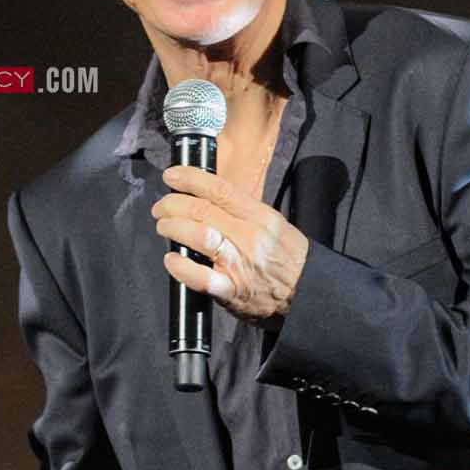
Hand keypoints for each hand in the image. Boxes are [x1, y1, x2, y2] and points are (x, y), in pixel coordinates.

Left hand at [154, 164, 309, 325]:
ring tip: (163, 226)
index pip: (219, 189)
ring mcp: (240, 265)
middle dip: (172, 204)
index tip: (171, 175)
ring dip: (173, 227)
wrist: (308, 294)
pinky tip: (171, 260)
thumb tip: (208, 196)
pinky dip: (181, 268)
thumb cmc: (287, 258)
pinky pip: (201, 278)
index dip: (190, 178)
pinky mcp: (232, 291)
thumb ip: (243, 210)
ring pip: (199, 236)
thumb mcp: (273, 224)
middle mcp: (250, 237)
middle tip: (161, 207)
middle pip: (202, 210)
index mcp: (260, 217)